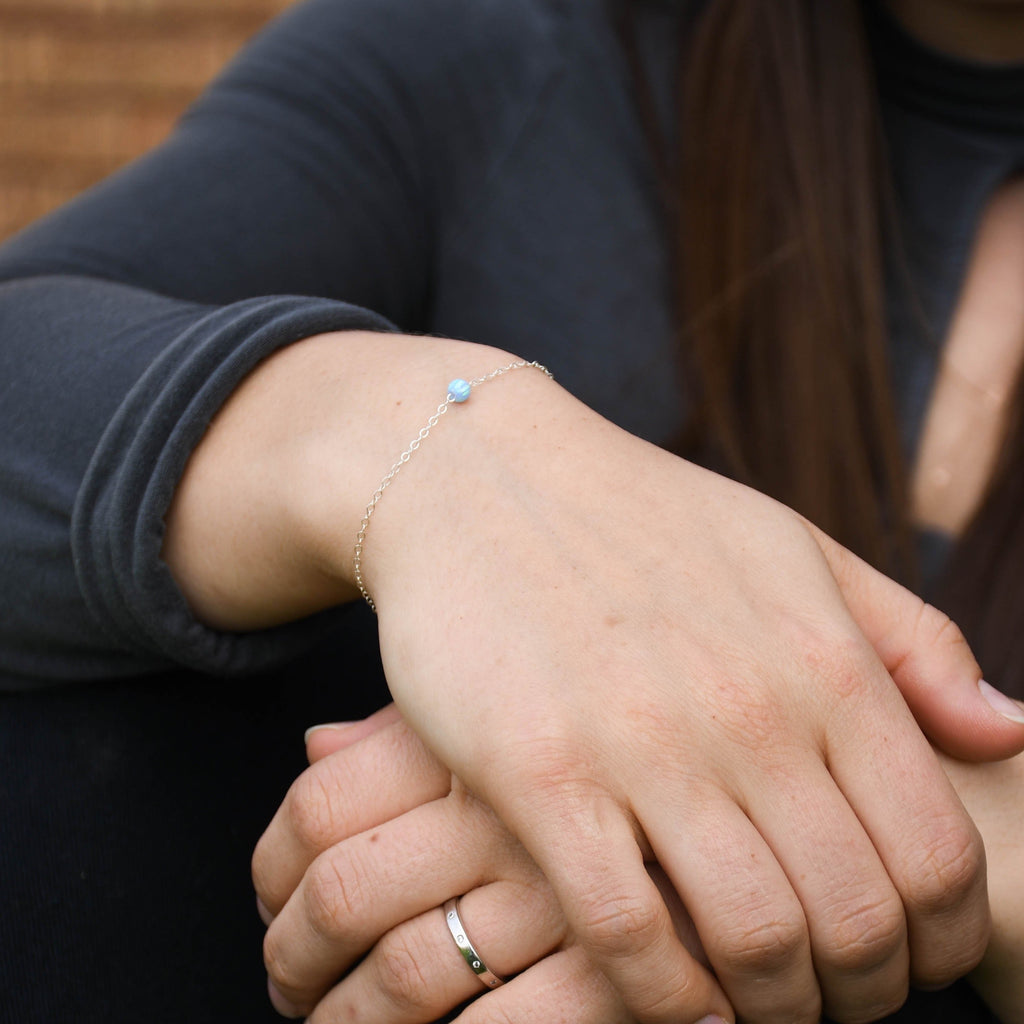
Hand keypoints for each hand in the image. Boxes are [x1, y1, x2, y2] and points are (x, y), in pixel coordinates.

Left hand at [254, 708, 706, 1022]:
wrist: (772, 724)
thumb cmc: (613, 709)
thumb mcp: (509, 690)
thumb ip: (417, 723)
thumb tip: (314, 747)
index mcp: (470, 722)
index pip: (318, 802)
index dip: (273, 869)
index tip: (272, 902)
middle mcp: (506, 793)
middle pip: (342, 893)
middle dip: (294, 960)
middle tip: (291, 987)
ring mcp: (563, 873)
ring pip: (402, 975)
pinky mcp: (626, 948)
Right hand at [361, 373, 1017, 1023]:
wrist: (483, 477)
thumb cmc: (641, 517)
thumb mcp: (795, 547)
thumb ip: (911, 639)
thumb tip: (1007, 732)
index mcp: (825, 659)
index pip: (939, 855)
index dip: (943, 940)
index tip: (906, 956)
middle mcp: (749, 709)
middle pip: (859, 920)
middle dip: (863, 992)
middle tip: (830, 994)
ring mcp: (642, 745)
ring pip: (756, 943)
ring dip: (773, 1005)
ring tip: (756, 998)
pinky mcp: (541, 774)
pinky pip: (629, 935)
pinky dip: (666, 999)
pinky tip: (672, 994)